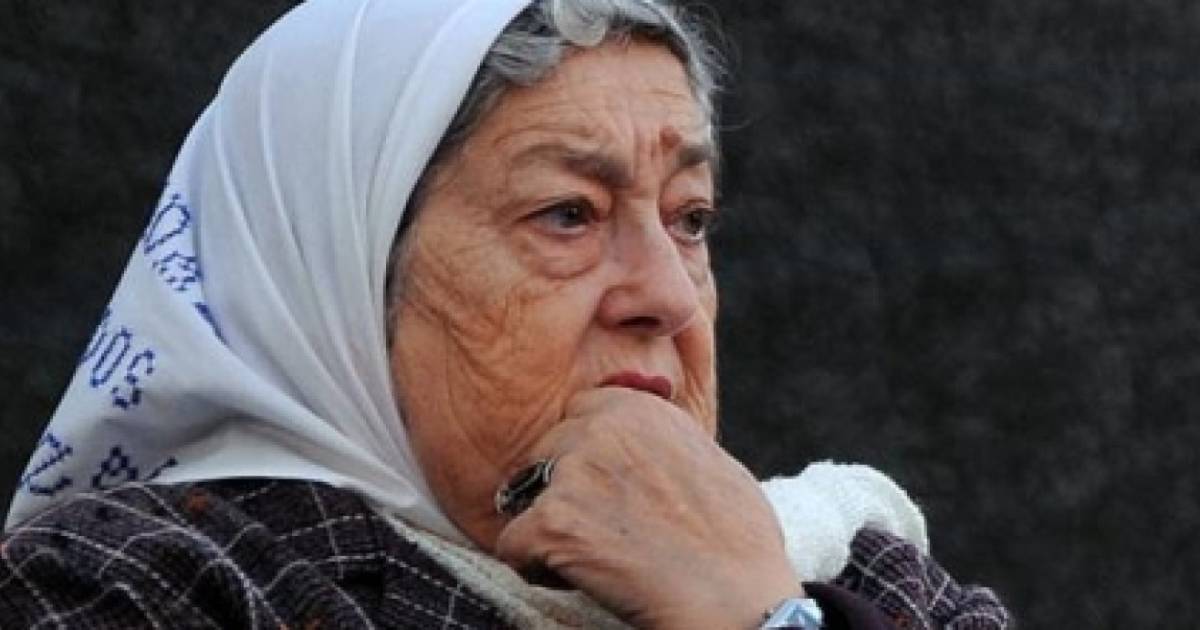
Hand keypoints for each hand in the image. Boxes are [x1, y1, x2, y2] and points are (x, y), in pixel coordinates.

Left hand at [494, 387, 802, 629]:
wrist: (737, 599)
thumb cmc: (738, 542)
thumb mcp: (707, 458)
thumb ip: (661, 438)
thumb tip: (639, 439)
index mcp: (637, 407)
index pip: (577, 415)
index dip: (584, 457)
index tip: (610, 495)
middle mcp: (600, 428)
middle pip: (543, 454)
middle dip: (560, 491)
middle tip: (603, 534)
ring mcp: (572, 473)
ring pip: (523, 497)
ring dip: (548, 528)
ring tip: (595, 558)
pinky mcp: (551, 522)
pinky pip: (511, 544)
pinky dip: (536, 569)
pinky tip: (580, 580)